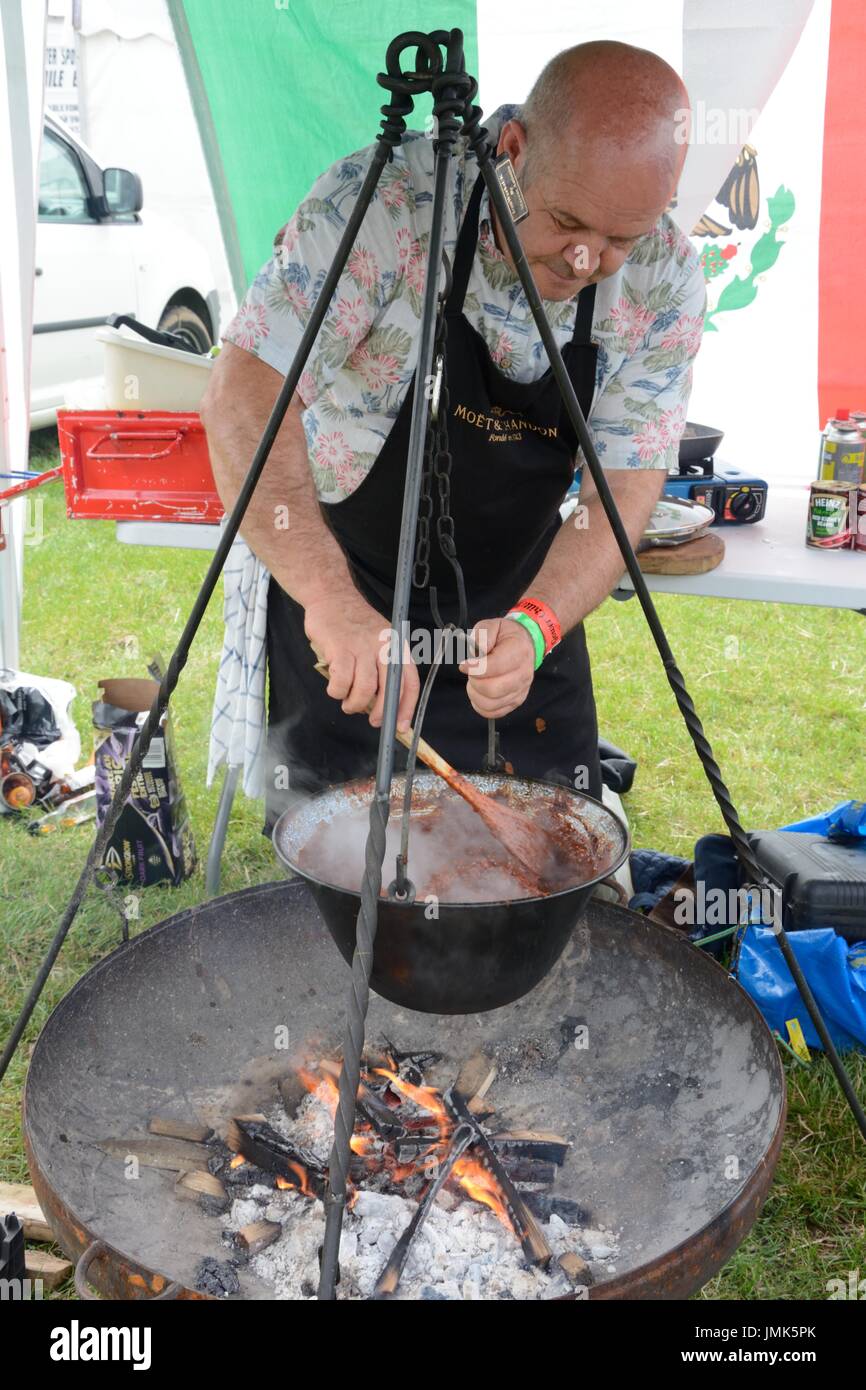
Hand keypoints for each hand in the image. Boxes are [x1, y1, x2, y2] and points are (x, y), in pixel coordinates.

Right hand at [304, 593, 418, 731]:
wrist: (332, 596)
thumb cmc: (355, 624)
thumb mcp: (378, 640)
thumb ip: (382, 668)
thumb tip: (380, 704)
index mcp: (397, 647)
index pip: (409, 682)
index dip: (407, 708)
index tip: (401, 726)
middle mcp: (384, 647)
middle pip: (388, 690)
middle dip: (381, 712)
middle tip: (373, 721)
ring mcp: (362, 647)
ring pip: (364, 689)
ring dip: (354, 703)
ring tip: (347, 703)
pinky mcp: (340, 648)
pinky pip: (341, 682)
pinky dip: (337, 691)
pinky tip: (335, 689)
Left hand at [458, 617, 535, 718]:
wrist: (524, 644)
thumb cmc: (505, 636)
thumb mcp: (491, 625)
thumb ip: (482, 636)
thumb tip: (476, 654)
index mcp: (519, 651)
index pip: (495, 667)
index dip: (475, 668)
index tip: (464, 665)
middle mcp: (523, 674)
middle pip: (492, 689)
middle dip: (474, 682)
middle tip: (471, 673)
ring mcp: (521, 690)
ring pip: (491, 704)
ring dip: (475, 694)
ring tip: (475, 681)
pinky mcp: (516, 701)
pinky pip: (494, 713)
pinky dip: (480, 706)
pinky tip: (479, 693)